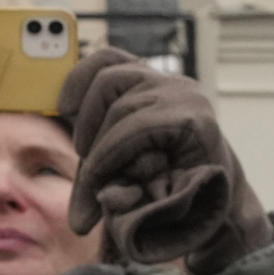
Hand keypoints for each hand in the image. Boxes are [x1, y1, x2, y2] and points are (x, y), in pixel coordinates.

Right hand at [59, 49, 273, 274]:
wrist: (207, 176)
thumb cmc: (188, 195)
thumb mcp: (168, 209)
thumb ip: (131, 209)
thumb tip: (88, 215)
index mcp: (198, 123)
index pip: (138, 127)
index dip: (108, 156)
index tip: (94, 185)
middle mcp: (182, 92)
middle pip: (119, 106)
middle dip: (97, 146)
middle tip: (90, 179)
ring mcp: (162, 78)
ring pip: (107, 77)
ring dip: (86, 115)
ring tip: (84, 148)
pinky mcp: (142, 72)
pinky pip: (105, 59)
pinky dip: (81, 78)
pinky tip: (66, 106)